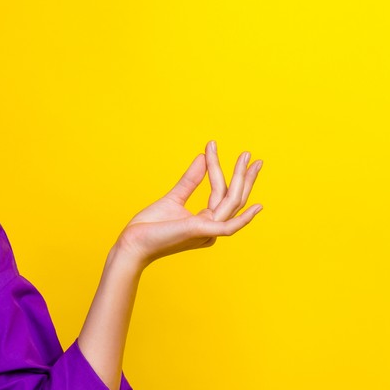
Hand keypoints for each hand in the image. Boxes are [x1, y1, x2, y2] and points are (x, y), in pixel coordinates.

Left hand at [114, 141, 264, 266]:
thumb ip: (190, 180)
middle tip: (250, 154)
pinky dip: (244, 218)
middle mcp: (211, 229)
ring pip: (231, 202)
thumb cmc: (149, 227)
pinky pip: (229, 227)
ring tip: (246, 157)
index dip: (219, 168)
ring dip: (241, 179)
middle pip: (234, 198)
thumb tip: (202, 157)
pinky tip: (257, 207)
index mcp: (205, 222)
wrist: (133, 243)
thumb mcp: (173, 198)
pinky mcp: (201, 232)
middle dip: (243, 175)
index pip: (220, 192)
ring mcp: (207, 232)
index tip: (212, 146)